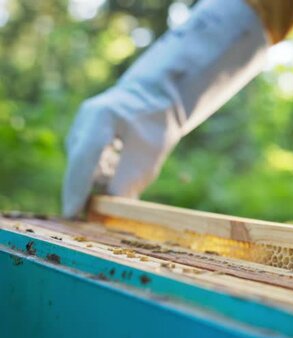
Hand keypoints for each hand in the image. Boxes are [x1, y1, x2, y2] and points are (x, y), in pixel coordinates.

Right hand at [62, 0, 268, 216]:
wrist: (156, 97)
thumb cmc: (156, 124)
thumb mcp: (149, 155)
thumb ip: (128, 181)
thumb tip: (108, 210)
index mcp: (101, 117)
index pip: (84, 158)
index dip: (77, 188)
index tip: (72, 214)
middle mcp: (84, 120)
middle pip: (78, 165)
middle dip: (82, 193)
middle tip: (92, 220)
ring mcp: (80, 127)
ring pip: (82, 167)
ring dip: (98, 183)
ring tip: (124, 173)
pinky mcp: (81, 135)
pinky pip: (87, 163)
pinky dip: (100, 174)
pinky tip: (117, 170)